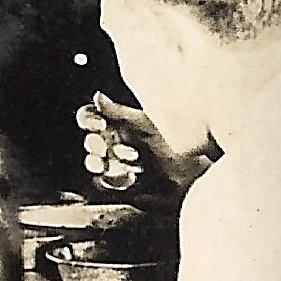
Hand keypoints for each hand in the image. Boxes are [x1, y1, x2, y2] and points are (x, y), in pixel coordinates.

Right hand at [78, 93, 211, 198]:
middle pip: (91, 142)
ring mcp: (115, 164)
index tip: (101, 124)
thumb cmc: (169, 143)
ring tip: (113, 163)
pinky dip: (113, 181)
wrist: (191, 170)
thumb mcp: (145, 124)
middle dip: (95, 144)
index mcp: (118, 123)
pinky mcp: (120, 184)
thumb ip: (119, 112)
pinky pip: (104, 183)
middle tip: (105, 147)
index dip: (90, 120)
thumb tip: (98, 96)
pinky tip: (130, 177)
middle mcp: (113, 143)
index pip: (90, 117)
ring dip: (100, 163)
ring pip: (94, 163)